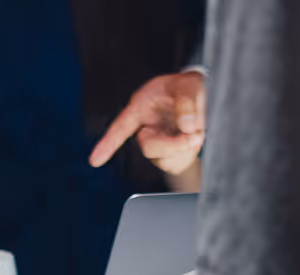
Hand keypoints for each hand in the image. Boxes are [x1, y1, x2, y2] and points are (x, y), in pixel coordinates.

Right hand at [90, 71, 205, 174]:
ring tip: (198, 132)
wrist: (204, 97)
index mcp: (143, 106)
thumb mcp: (190, 84)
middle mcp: (146, 126)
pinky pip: (174, 165)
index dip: (108, 143)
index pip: (121, 126)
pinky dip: (188, 156)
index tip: (95, 160)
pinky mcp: (168, 155)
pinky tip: (194, 141)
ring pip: (162, 160)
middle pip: (148, 148)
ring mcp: (157, 142)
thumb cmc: (190, 86)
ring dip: (184, 149)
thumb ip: (188, 101)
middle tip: (196, 135)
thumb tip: (186, 126)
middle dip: (173, 145)